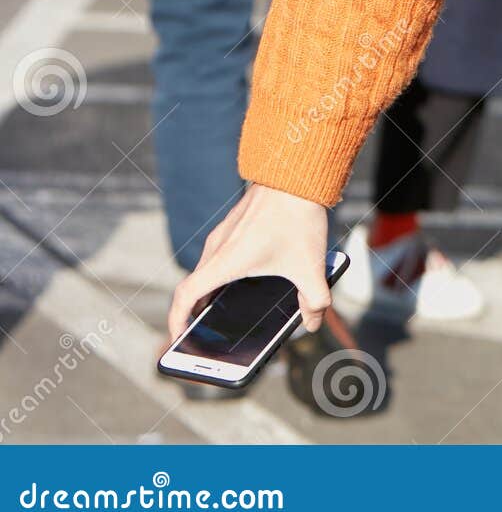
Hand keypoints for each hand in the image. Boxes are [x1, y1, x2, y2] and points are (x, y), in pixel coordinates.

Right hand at [166, 184, 330, 343]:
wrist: (297, 172)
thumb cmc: (298, 217)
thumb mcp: (312, 266)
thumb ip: (315, 301)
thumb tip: (313, 323)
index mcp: (225, 261)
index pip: (185, 296)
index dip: (177, 321)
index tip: (179, 339)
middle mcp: (217, 246)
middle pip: (196, 286)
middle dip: (196, 313)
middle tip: (204, 335)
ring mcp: (225, 233)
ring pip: (209, 269)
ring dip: (211, 291)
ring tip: (224, 312)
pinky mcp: (236, 224)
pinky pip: (222, 254)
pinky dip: (225, 273)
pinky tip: (248, 280)